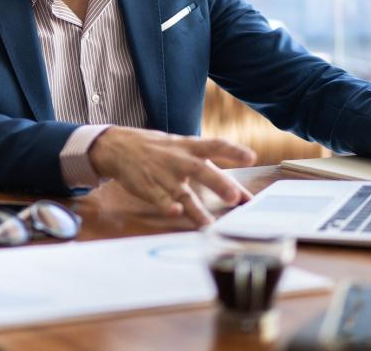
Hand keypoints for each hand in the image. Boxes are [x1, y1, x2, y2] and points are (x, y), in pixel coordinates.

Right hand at [88, 127, 256, 226]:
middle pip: (202, 171)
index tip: (251, 157)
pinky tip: (175, 212)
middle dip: (218, 183)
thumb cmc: (159, 150)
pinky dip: (167, 206)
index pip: (215, 145)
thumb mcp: (184, 150)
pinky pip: (159, 199)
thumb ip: (213, 171)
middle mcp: (179, 160)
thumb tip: (242, 195)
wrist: (119, 146)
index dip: (233, 151)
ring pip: (183, 193)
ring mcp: (163, 175)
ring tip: (209, 224)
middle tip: (233, 197)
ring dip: (196, 209)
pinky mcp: (149, 188)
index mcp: (189, 147)